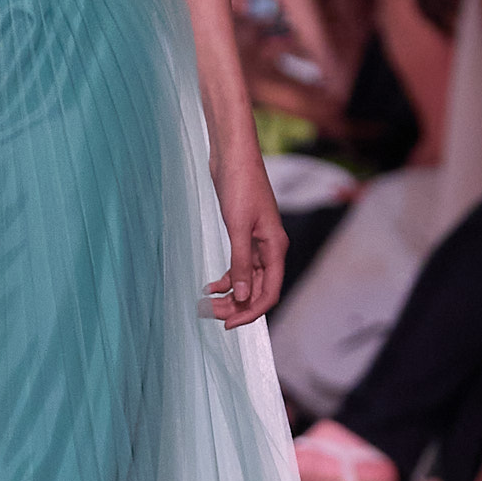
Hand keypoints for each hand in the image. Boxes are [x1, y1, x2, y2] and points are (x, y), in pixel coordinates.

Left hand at [202, 141, 286, 327]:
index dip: (250, 313)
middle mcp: (270, 249)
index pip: (269, 293)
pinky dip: (226, 279)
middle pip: (258, 290)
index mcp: (275, 248)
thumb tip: (242, 296)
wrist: (233, 155)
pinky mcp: (244, 235)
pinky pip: (239, 267)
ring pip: (247, 281)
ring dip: (229, 296)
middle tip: (209, 315)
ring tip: (206, 305)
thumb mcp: (238, 227)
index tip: (227, 325)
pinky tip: (209, 287)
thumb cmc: (240, 185)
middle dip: (236, 306)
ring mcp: (257, 243)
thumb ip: (240, 263)